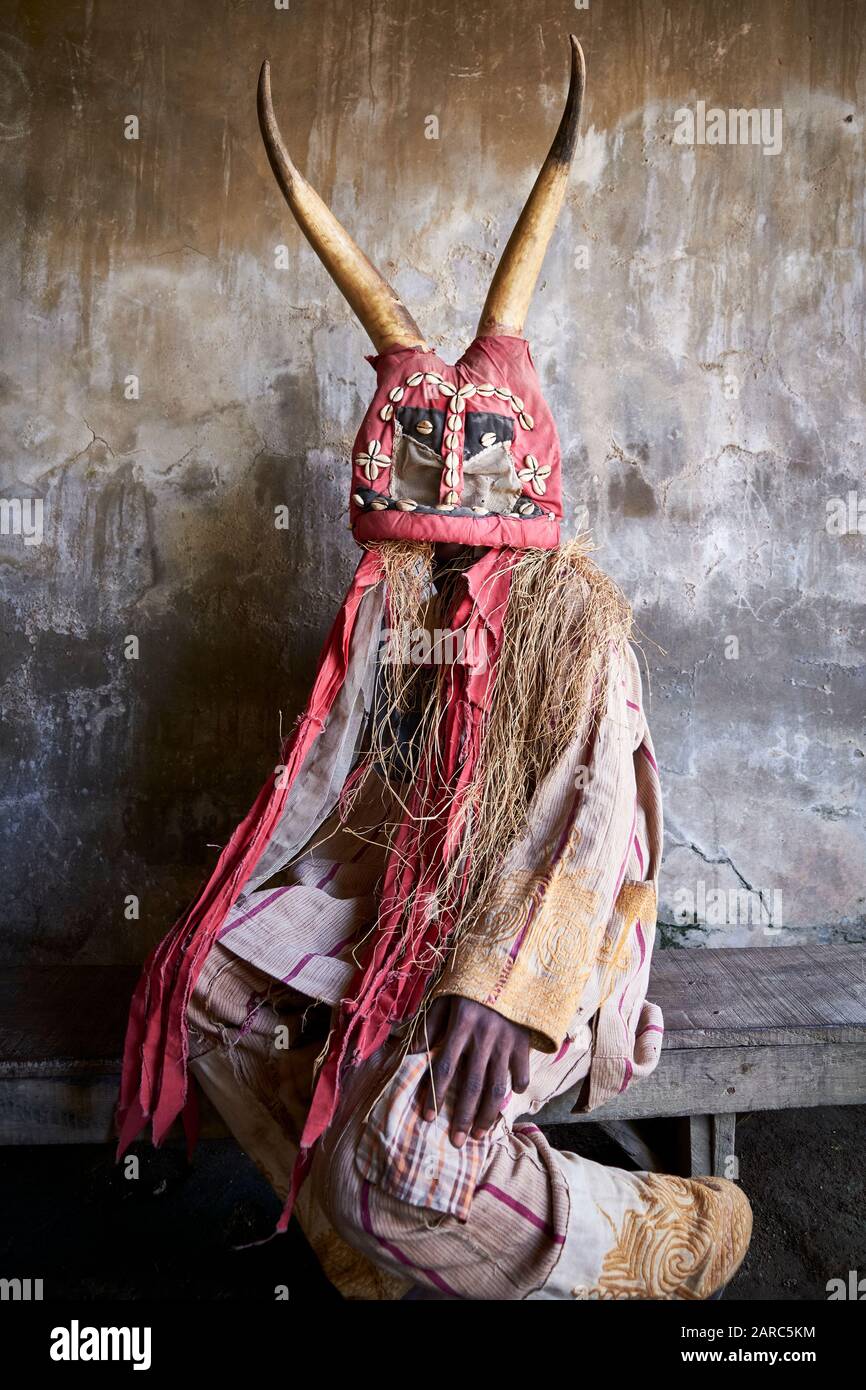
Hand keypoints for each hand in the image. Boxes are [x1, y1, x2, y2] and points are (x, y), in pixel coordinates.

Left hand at [409, 995, 530, 1147]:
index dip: (435, 1095)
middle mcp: (484, 1037)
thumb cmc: (471, 985)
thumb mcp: (446, 998)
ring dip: (488, 1113)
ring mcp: (506, 1041)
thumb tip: (411, 1052)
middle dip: (463, 1116)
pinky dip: (517, 1085)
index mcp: (461, 1026)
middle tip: (456, 1141)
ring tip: (480, 1134)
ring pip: (497, 1085)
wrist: (510, 964)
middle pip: (472, 1085)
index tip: (428, 1118)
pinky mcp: (524, 1040)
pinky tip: (510, 1097)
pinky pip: (521, 1070)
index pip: (444, 1067)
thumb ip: (430, 1025)